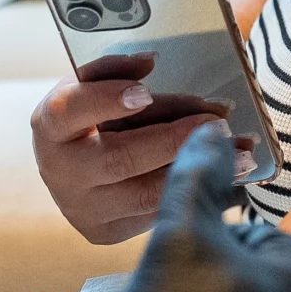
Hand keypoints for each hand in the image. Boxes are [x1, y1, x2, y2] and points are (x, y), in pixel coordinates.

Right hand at [32, 52, 238, 244]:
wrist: (76, 167)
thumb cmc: (95, 115)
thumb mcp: (97, 85)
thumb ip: (118, 68)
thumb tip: (149, 60)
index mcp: (50, 126)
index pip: (69, 110)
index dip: (106, 100)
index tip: (146, 91)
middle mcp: (60, 172)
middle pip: (119, 158)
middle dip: (174, 139)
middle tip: (218, 123)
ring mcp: (83, 209)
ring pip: (144, 195)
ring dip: (197, 171)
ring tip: (240, 152)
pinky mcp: (108, 231)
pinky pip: (158, 214)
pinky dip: (198, 192)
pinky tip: (231, 175)